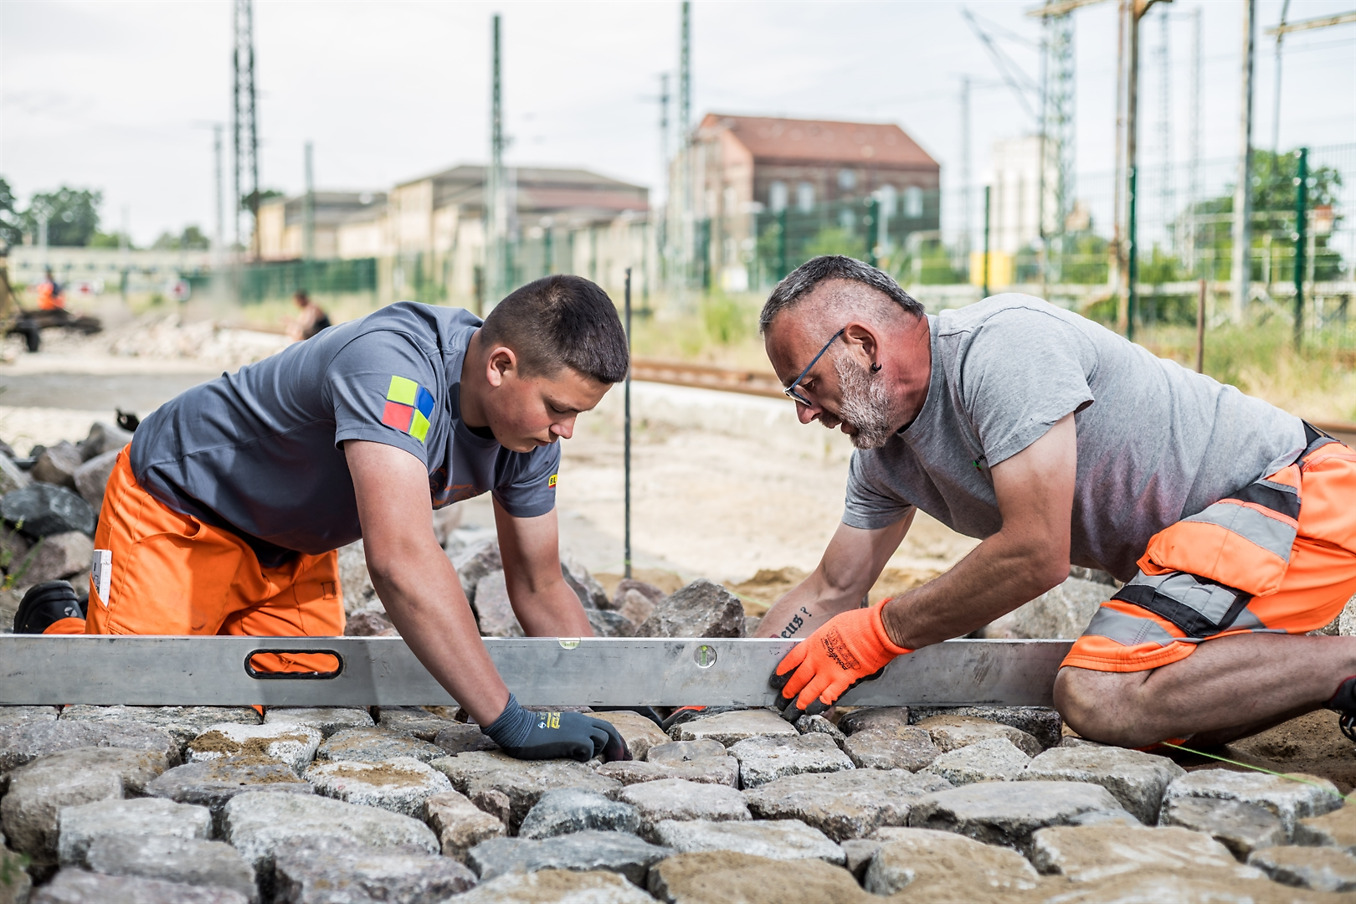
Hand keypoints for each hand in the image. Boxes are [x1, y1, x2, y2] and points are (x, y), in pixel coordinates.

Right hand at [483, 693, 630, 761]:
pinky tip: (572, 757)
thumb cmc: (531, 734)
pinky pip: (589, 751)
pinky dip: (585, 757)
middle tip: (623, 760)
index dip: (616, 739)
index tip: (622, 752)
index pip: (605, 727)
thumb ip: (570, 734)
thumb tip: (579, 748)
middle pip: (611, 731)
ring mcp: (579, 729)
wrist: (518, 729)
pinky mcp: (574, 739)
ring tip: (585, 758)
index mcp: (578, 719)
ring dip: (598, 751)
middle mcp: (581, 722)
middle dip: (620, 746)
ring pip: (603, 739)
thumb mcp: (556, 730)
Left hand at [769, 601, 910, 720]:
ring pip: (808, 692)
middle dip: (788, 691)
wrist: (874, 630)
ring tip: (793, 711)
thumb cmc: (857, 623)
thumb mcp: (832, 626)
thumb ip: (824, 640)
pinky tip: (813, 712)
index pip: (790, 660)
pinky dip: (819, 706)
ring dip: (799, 703)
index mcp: (812, 643)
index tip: (775, 680)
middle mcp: (816, 660)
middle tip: (781, 700)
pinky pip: (827, 697)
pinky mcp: (843, 681)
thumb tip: (822, 647)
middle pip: (797, 679)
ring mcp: (828, 671)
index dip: (781, 671)